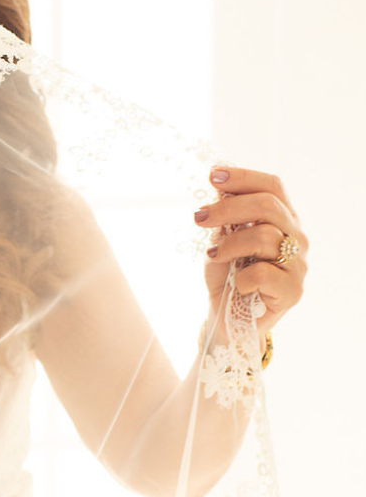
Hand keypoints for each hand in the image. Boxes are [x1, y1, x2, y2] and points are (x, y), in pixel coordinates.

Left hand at [195, 166, 307, 328]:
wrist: (229, 320)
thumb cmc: (227, 276)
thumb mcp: (221, 240)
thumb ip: (225, 218)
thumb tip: (218, 185)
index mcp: (282, 219)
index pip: (272, 187)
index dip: (244, 177)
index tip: (213, 176)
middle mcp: (296, 237)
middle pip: (269, 206)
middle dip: (228, 208)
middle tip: (199, 217)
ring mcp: (298, 264)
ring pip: (265, 237)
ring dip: (230, 244)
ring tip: (213, 256)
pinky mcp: (292, 291)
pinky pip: (264, 273)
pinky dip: (242, 276)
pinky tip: (235, 284)